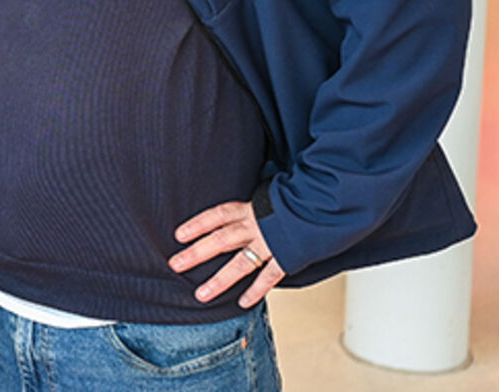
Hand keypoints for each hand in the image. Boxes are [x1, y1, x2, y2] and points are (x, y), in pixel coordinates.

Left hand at [169, 201, 285, 308]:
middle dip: (197, 253)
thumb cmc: (292, 200)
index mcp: (248, 209)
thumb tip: (228, 213)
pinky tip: (241, 302)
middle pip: (221, 240)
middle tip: (175, 265)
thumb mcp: (264, 196)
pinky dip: (256, 290)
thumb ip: (246, 207)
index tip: (178, 235)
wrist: (323, 205)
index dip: (198, 224)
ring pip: (241, 263)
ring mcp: (270, 243)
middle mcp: (256, 226)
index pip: (217, 215)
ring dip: (220, 280)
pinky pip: (269, 276)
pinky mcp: (287, 256)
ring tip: (201, 294)